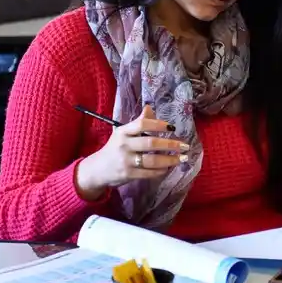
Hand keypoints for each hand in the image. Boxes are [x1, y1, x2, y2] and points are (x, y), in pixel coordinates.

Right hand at [74, 105, 189, 199]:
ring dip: (170, 160)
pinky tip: (168, 168)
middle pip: (150, 143)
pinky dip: (161, 171)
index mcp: (123, 132)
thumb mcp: (123, 133)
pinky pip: (149, 173)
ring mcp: (126, 161)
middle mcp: (124, 145)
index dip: (158, 124)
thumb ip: (138, 122)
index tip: (172, 127)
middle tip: (185, 146)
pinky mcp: (128, 174)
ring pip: (152, 160)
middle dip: (170, 144)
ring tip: (181, 158)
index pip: (141, 124)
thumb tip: (150, 107)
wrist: (97, 170)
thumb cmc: (114, 148)